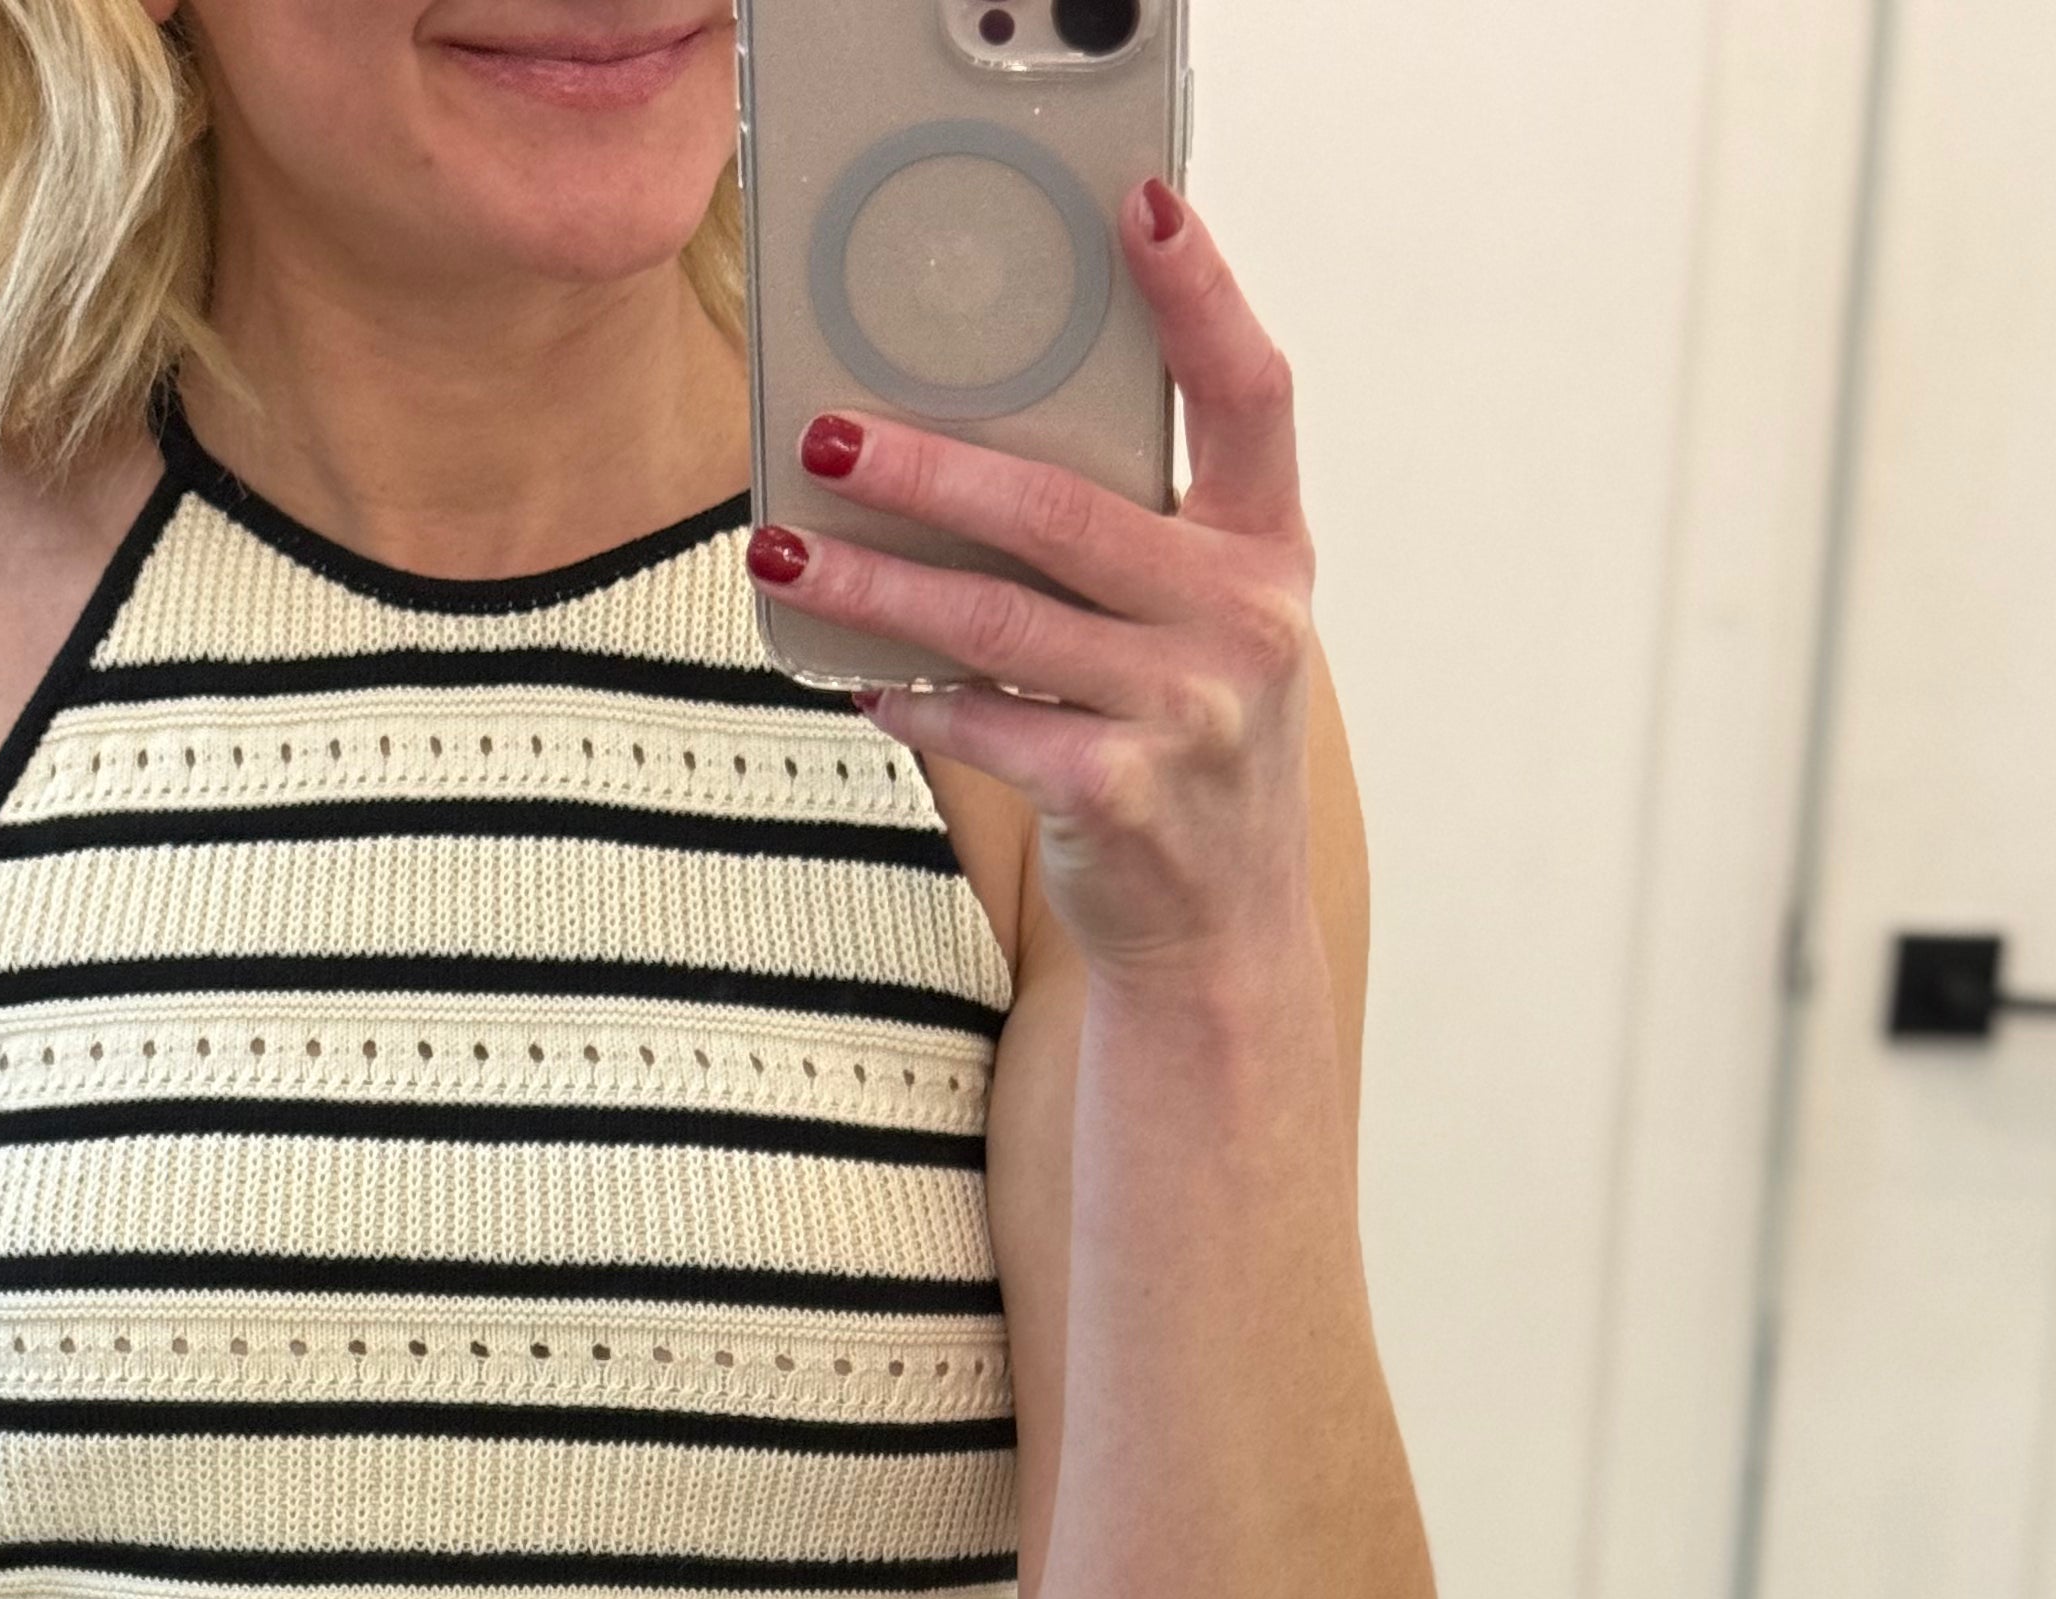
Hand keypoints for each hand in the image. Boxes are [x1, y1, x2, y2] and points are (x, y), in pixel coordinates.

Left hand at [747, 181, 1317, 984]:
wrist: (1221, 933)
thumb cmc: (1192, 750)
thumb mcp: (1204, 627)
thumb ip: (1139, 539)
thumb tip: (972, 451)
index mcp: (1267, 551)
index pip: (1251, 393)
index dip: (1201, 295)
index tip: (1137, 208)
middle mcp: (1243, 622)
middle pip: (1066, 512)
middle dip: (930, 470)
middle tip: (829, 435)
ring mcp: (1185, 714)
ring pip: (997, 621)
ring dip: (878, 584)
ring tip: (788, 546)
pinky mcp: (1116, 794)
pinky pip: (983, 724)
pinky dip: (911, 699)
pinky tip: (856, 679)